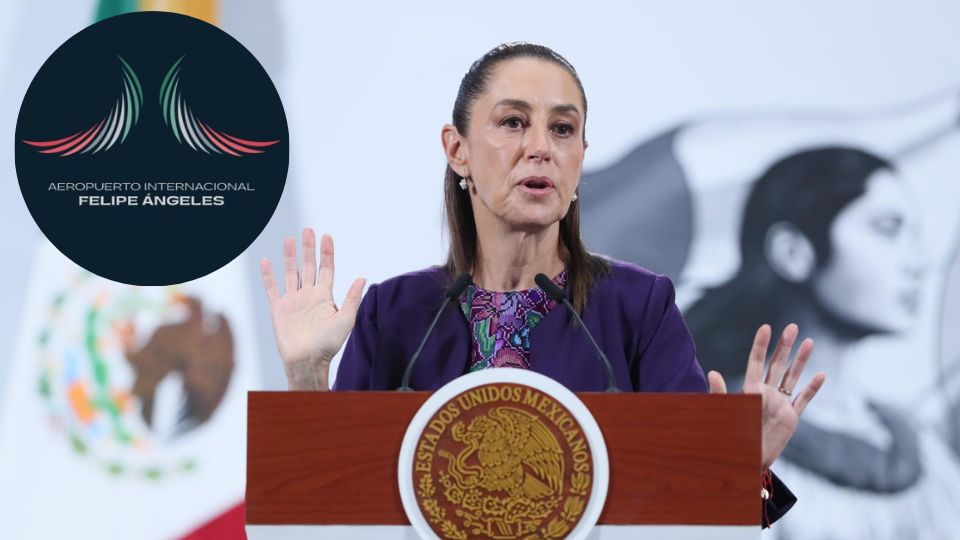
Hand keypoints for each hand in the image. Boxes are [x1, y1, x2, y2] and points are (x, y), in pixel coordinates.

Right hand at [260, 228, 365, 389]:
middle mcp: (309, 295)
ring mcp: (293, 301)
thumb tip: (363, 278)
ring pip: (291, 273)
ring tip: (289, 239)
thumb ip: (351, 298)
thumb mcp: (345, 320)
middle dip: (308, 248)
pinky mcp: (279, 309)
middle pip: (308, 266)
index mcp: (325, 296)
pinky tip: (267, 261)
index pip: (326, 269)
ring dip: (290, 256)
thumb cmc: (328, 345)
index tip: (326, 236)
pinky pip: (272, 288)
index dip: (327, 253)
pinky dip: (268, 275)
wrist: (307, 361)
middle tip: (308, 230)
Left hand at [707, 324, 825, 469]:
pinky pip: (803, 400)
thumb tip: (712, 372)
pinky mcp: (791, 418)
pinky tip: (821, 374)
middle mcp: (766, 393)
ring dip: (801, 360)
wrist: (746, 460)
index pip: (756, 362)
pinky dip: (812, 388)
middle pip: (777, 364)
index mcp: (750, 390)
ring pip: (792, 377)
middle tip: (792, 327)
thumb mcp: (726, 412)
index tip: (766, 327)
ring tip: (809, 342)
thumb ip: (720, 393)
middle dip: (785, 346)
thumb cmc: (732, 436)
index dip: (761, 345)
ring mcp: (780, 404)